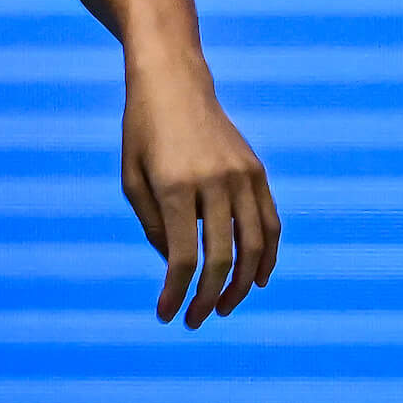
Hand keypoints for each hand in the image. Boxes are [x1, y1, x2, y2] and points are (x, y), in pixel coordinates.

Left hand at [120, 53, 279, 327]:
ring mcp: (241, 176)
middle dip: (209, 298)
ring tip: (225, 307)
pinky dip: (268, 256)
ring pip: (254, 246)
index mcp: (175, 186)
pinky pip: (271, 223)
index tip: (167, 315)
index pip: (182, 256)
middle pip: (221, 258)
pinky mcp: (257, 172)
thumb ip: (152, 226)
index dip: (175, 292)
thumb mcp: (132, 179)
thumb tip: (176, 266)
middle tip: (197, 319)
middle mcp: (214, 182)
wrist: (173, 83)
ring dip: (242, 285)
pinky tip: (257, 280)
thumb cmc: (143, 133)